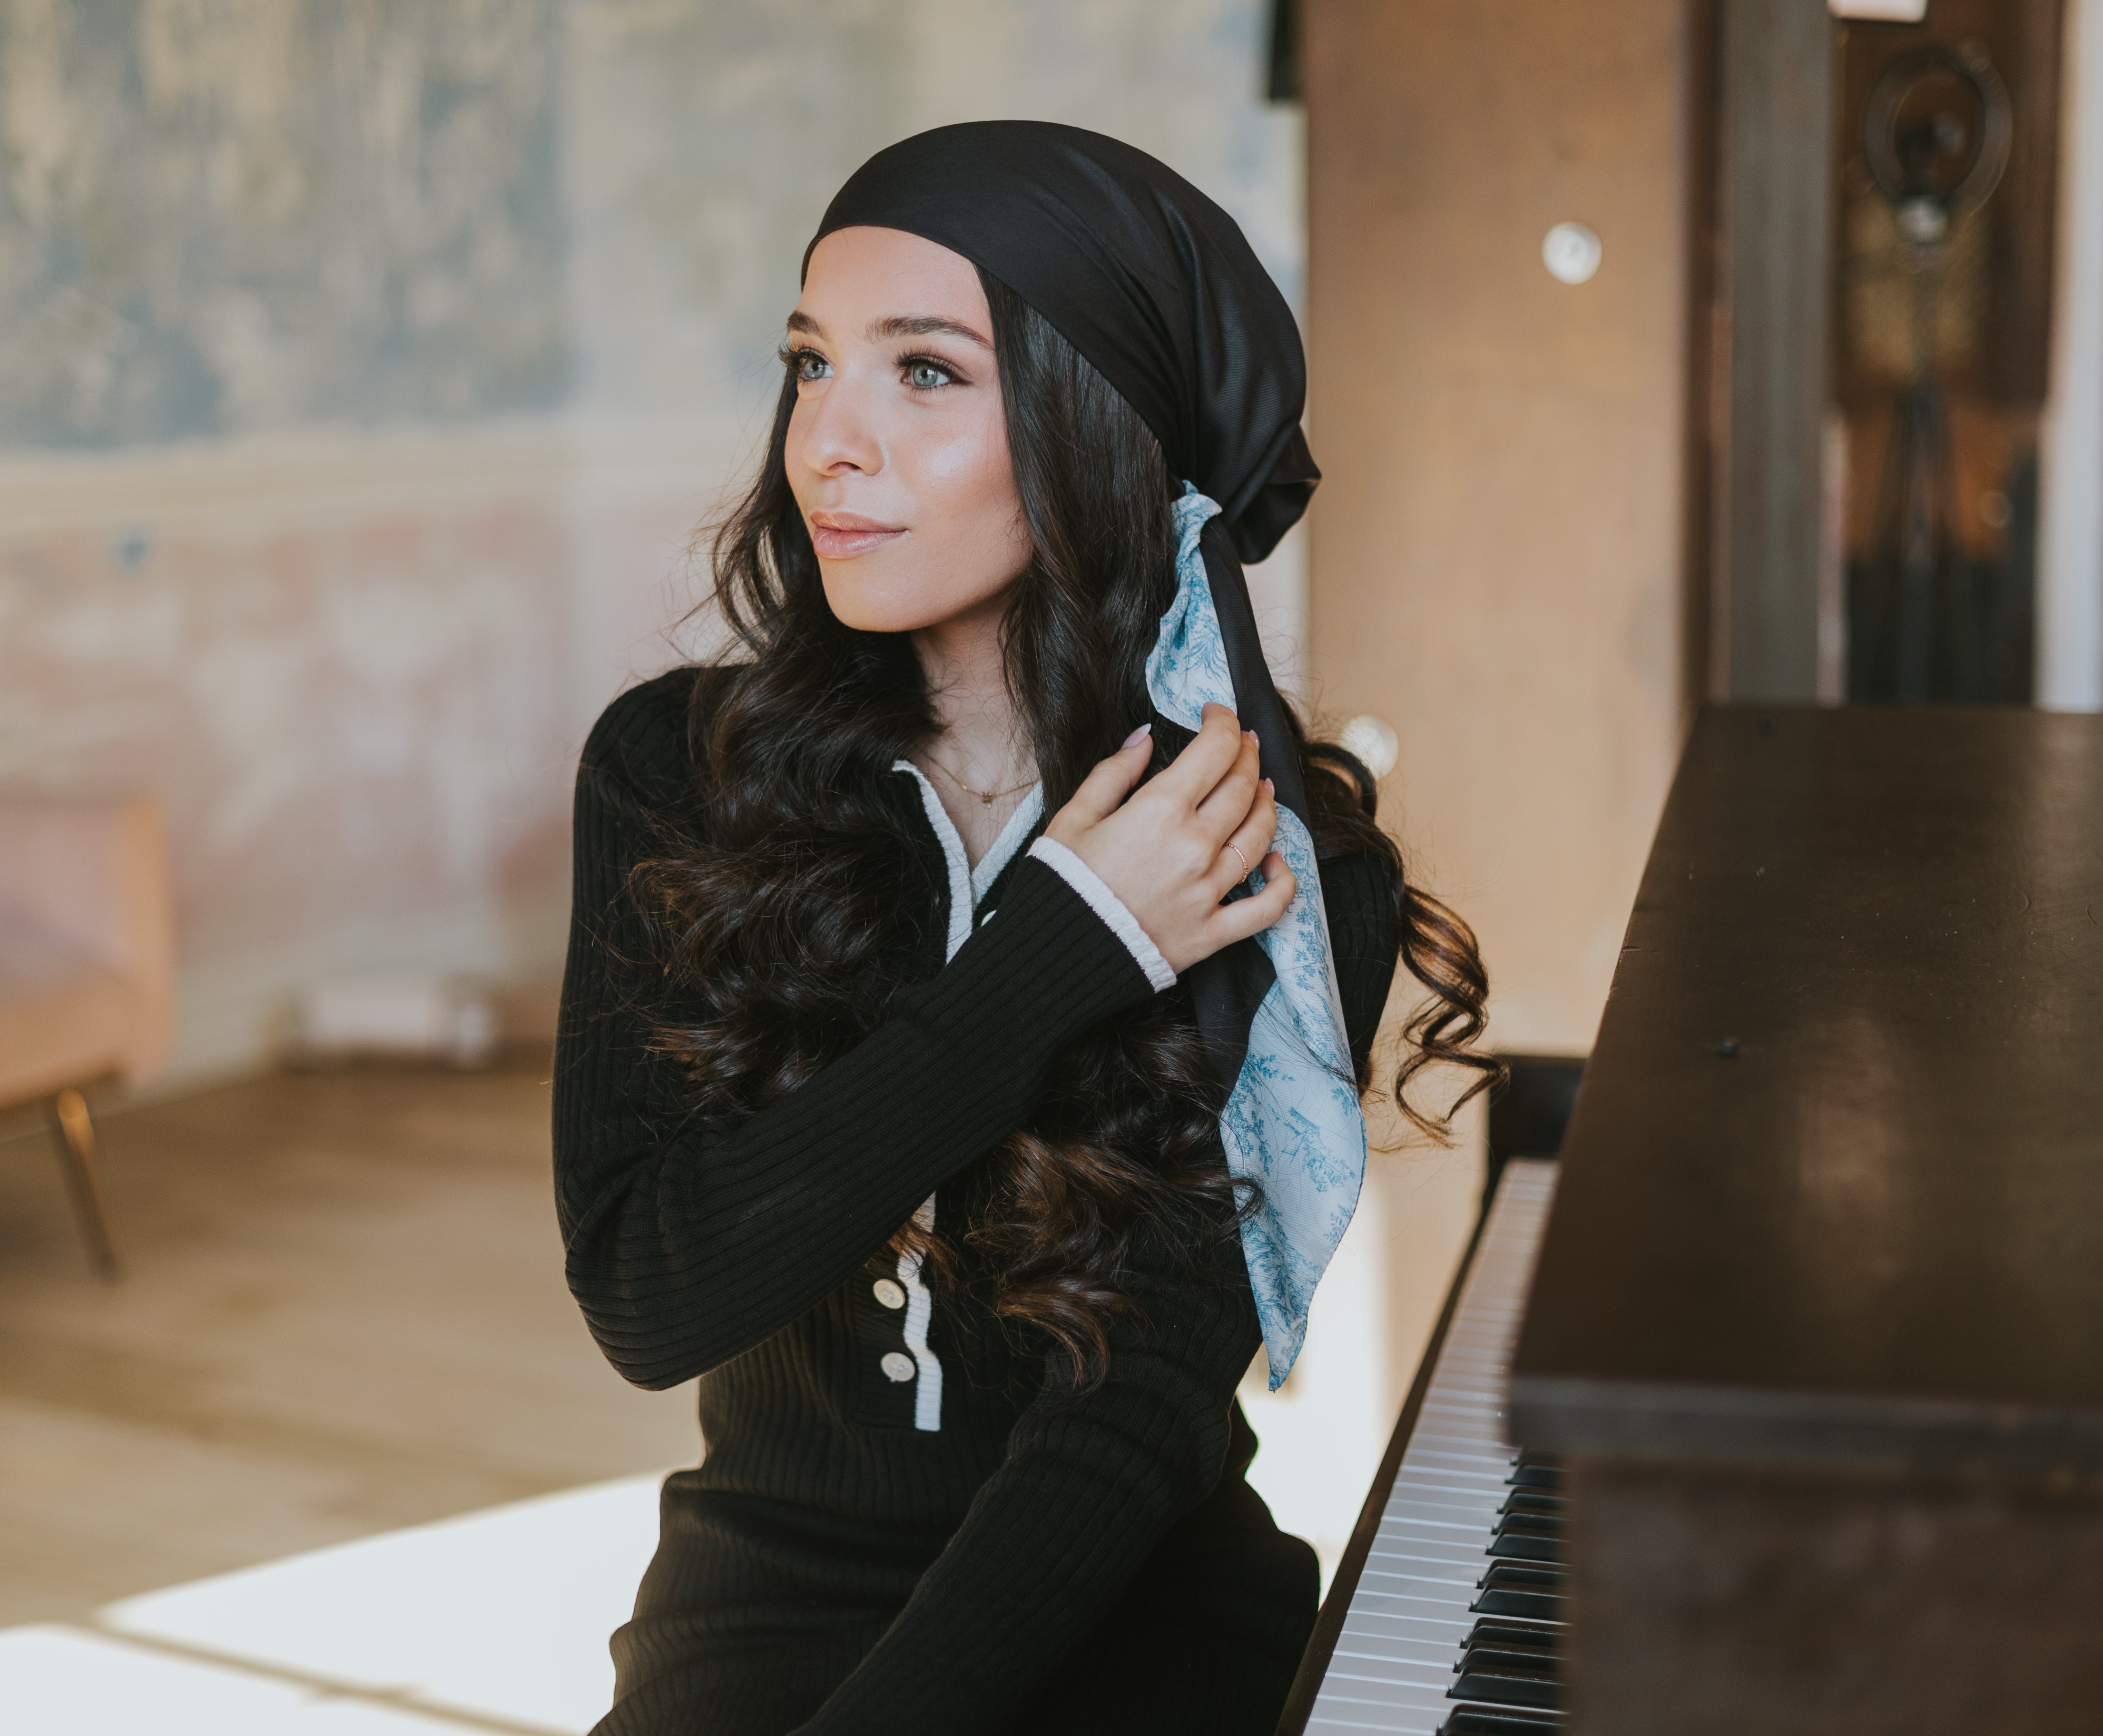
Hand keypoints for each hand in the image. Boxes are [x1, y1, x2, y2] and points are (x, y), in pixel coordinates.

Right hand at [1044, 703, 1294, 975]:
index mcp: (1159, 811)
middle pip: (1243, 786)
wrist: (1056, 956)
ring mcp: (1208, 891)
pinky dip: (1282, 883)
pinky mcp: (1213, 932)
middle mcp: (1194, 846)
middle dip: (1246, 755)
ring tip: (1262, 787)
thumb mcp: (1073, 817)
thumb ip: (1114, 773)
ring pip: (1260, 835)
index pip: (1214, 750)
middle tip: (1243, 743)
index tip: (1217, 715)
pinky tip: (1277, 862)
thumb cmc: (1061, 883)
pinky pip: (1267, 907)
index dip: (1223, 722)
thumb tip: (1144, 738)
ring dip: (1266, 804)